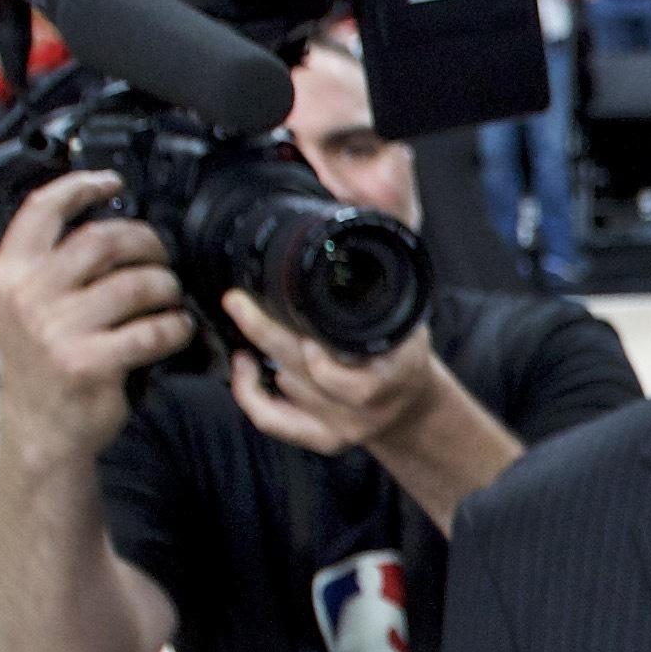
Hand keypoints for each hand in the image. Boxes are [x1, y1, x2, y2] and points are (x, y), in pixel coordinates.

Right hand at [0, 171, 191, 458]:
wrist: (41, 427)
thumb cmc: (44, 363)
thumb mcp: (26, 305)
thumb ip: (52, 266)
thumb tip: (109, 224)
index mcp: (9, 273)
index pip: (42, 209)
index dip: (81, 187)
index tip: (111, 182)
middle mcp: (29, 296)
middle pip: (102, 239)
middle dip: (145, 241)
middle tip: (160, 255)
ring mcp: (58, 329)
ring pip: (136, 283)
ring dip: (166, 286)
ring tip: (169, 296)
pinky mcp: (90, 362)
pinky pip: (153, 330)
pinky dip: (176, 327)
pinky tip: (177, 329)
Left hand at [221, 289, 451, 458]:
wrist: (413, 405)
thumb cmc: (403, 353)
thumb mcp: (405, 314)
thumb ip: (383, 278)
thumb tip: (364, 212)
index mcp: (393, 370)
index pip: (343, 367)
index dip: (312, 343)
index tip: (286, 305)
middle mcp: (366, 402)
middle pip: (302, 368)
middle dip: (264, 330)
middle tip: (237, 300)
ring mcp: (342, 424)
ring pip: (286, 386)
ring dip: (261, 351)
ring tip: (245, 317)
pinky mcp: (321, 439)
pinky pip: (275, 421)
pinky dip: (249, 394)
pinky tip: (243, 366)